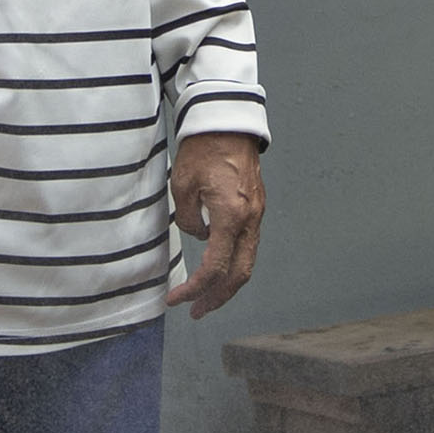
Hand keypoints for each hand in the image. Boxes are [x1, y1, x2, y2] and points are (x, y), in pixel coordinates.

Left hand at [167, 132, 266, 315]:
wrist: (228, 120)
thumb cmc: (203, 148)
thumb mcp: (182, 185)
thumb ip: (187, 219)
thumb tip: (197, 235)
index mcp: (231, 216)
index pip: (215, 267)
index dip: (195, 289)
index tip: (176, 299)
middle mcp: (250, 219)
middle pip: (239, 274)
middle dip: (217, 297)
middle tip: (196, 311)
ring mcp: (257, 214)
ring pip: (247, 261)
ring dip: (227, 283)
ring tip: (206, 297)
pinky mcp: (256, 207)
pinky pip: (248, 245)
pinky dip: (233, 263)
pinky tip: (216, 267)